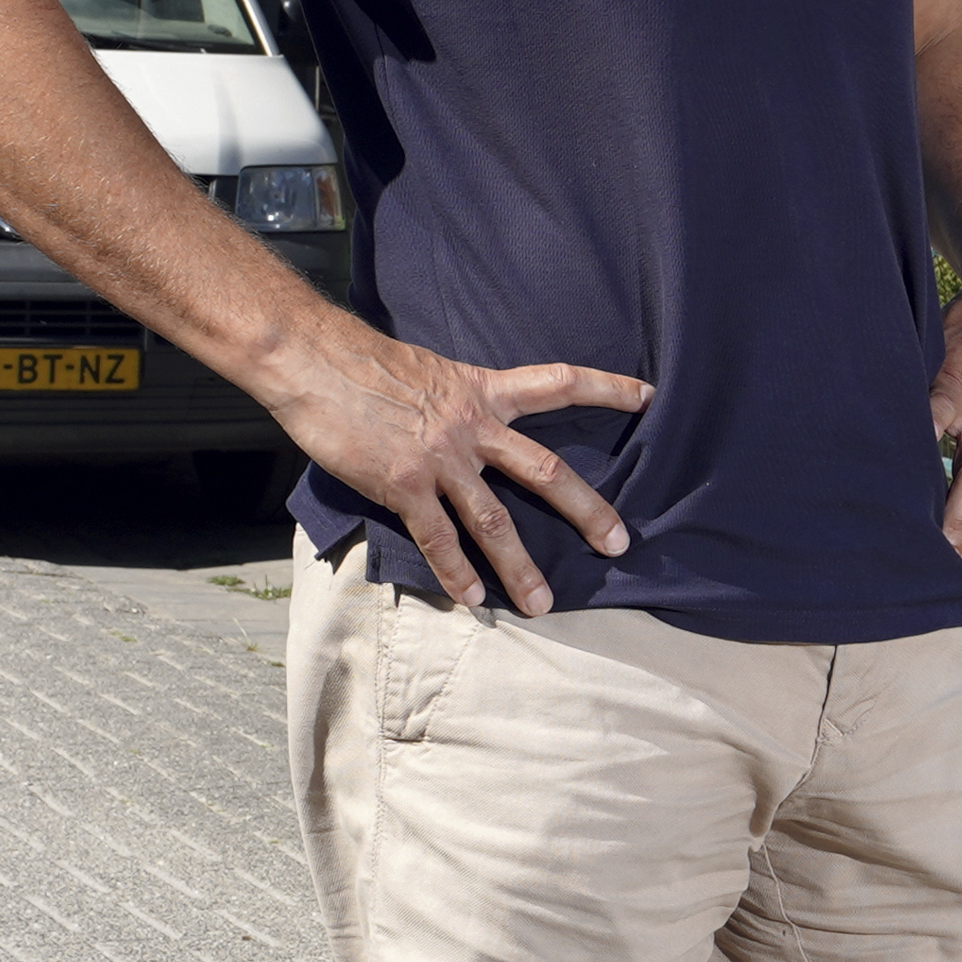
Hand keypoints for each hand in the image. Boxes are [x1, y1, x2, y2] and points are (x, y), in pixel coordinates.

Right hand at [260, 311, 647, 614]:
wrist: (313, 359)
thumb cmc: (363, 361)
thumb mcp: (431, 371)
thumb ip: (459, 400)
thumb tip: (470, 423)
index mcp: (483, 391)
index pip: (559, 383)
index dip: (607, 388)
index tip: (649, 397)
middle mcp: (472, 426)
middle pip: (545, 471)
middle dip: (586, 509)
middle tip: (619, 542)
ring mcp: (439, 458)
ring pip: (494, 520)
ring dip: (520, 566)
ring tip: (543, 602)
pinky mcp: (402, 484)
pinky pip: (437, 538)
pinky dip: (456, 573)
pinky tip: (472, 599)